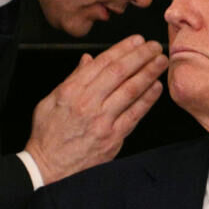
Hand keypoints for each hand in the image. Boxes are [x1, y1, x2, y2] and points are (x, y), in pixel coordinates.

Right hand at [25, 35, 167, 184]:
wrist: (48, 167)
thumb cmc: (48, 135)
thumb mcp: (50, 101)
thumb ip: (72, 79)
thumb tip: (88, 60)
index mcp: (71, 91)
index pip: (102, 63)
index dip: (122, 49)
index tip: (136, 40)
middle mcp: (88, 103)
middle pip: (120, 73)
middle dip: (140, 56)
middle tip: (154, 46)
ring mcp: (102, 121)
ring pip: (131, 90)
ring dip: (149, 73)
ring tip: (161, 61)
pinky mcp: (113, 137)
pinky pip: (135, 114)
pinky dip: (147, 99)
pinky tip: (156, 87)